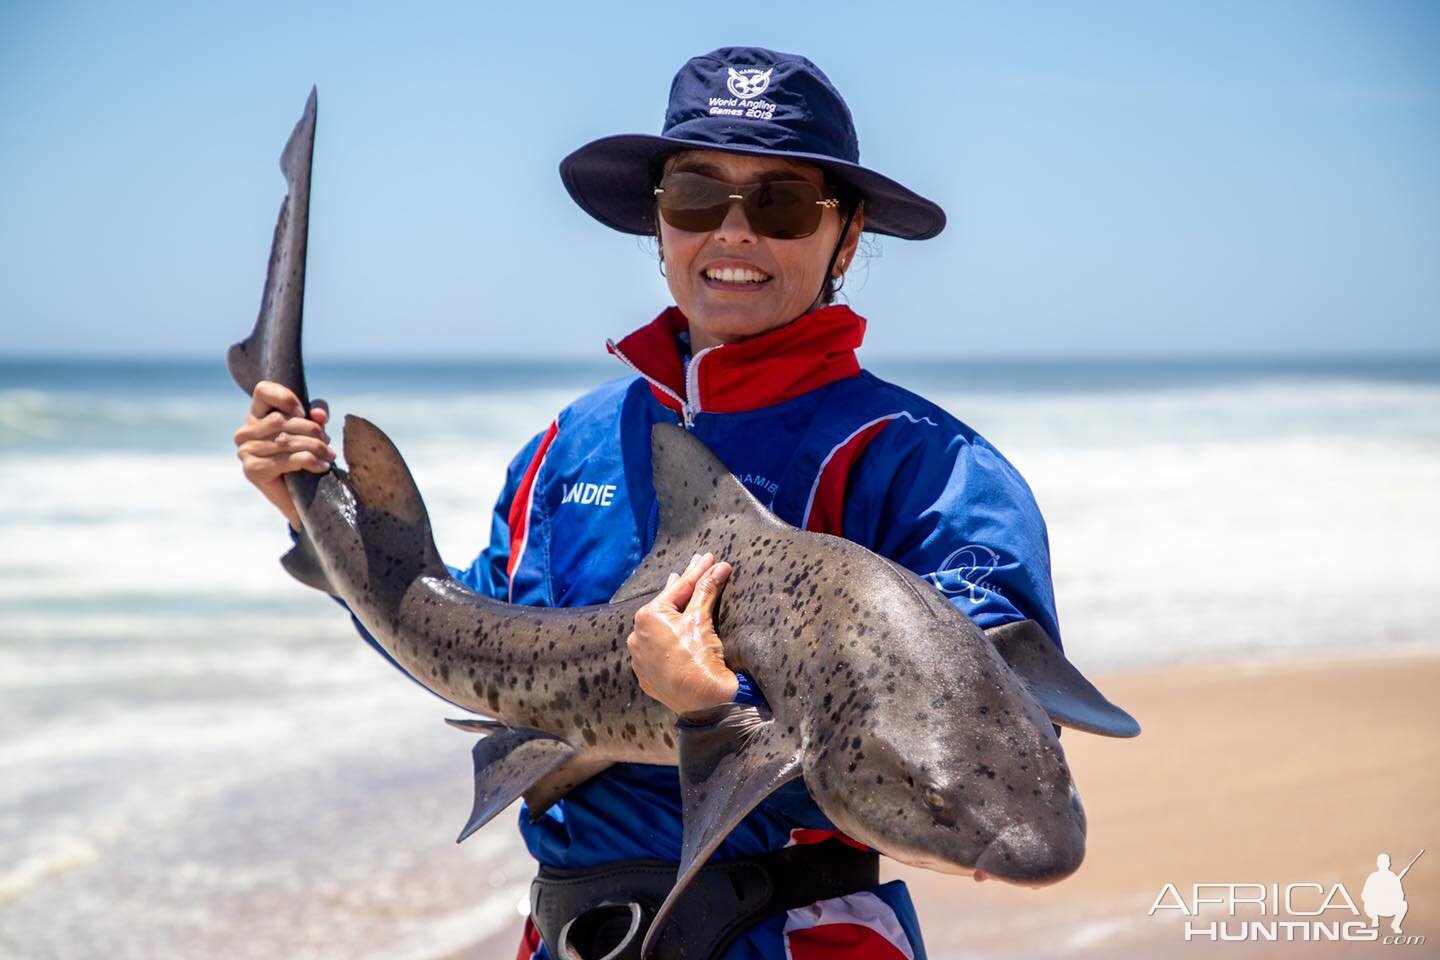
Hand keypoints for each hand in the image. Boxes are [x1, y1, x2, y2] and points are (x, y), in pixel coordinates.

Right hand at [233, 380, 334, 530]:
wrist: (298, 496)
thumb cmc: (304, 456)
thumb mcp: (313, 429)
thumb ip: (317, 414)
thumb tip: (318, 414)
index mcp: (257, 415)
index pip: (263, 391)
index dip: (285, 397)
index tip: (304, 412)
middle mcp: (245, 432)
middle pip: (281, 420)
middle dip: (311, 429)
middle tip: (327, 442)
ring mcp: (245, 451)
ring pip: (285, 440)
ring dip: (314, 446)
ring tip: (329, 455)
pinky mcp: (252, 470)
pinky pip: (287, 459)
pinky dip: (310, 461)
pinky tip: (322, 466)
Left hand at [627, 552, 737, 714]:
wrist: (703, 703)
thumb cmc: (699, 658)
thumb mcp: (702, 619)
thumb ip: (706, 590)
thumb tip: (719, 567)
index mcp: (647, 618)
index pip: (679, 588)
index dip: (698, 571)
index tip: (710, 558)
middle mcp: (637, 636)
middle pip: (667, 605)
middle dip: (685, 587)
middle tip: (699, 567)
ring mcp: (641, 658)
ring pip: (660, 628)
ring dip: (675, 612)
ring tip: (684, 595)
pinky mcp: (649, 675)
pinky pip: (659, 649)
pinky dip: (670, 637)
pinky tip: (677, 632)